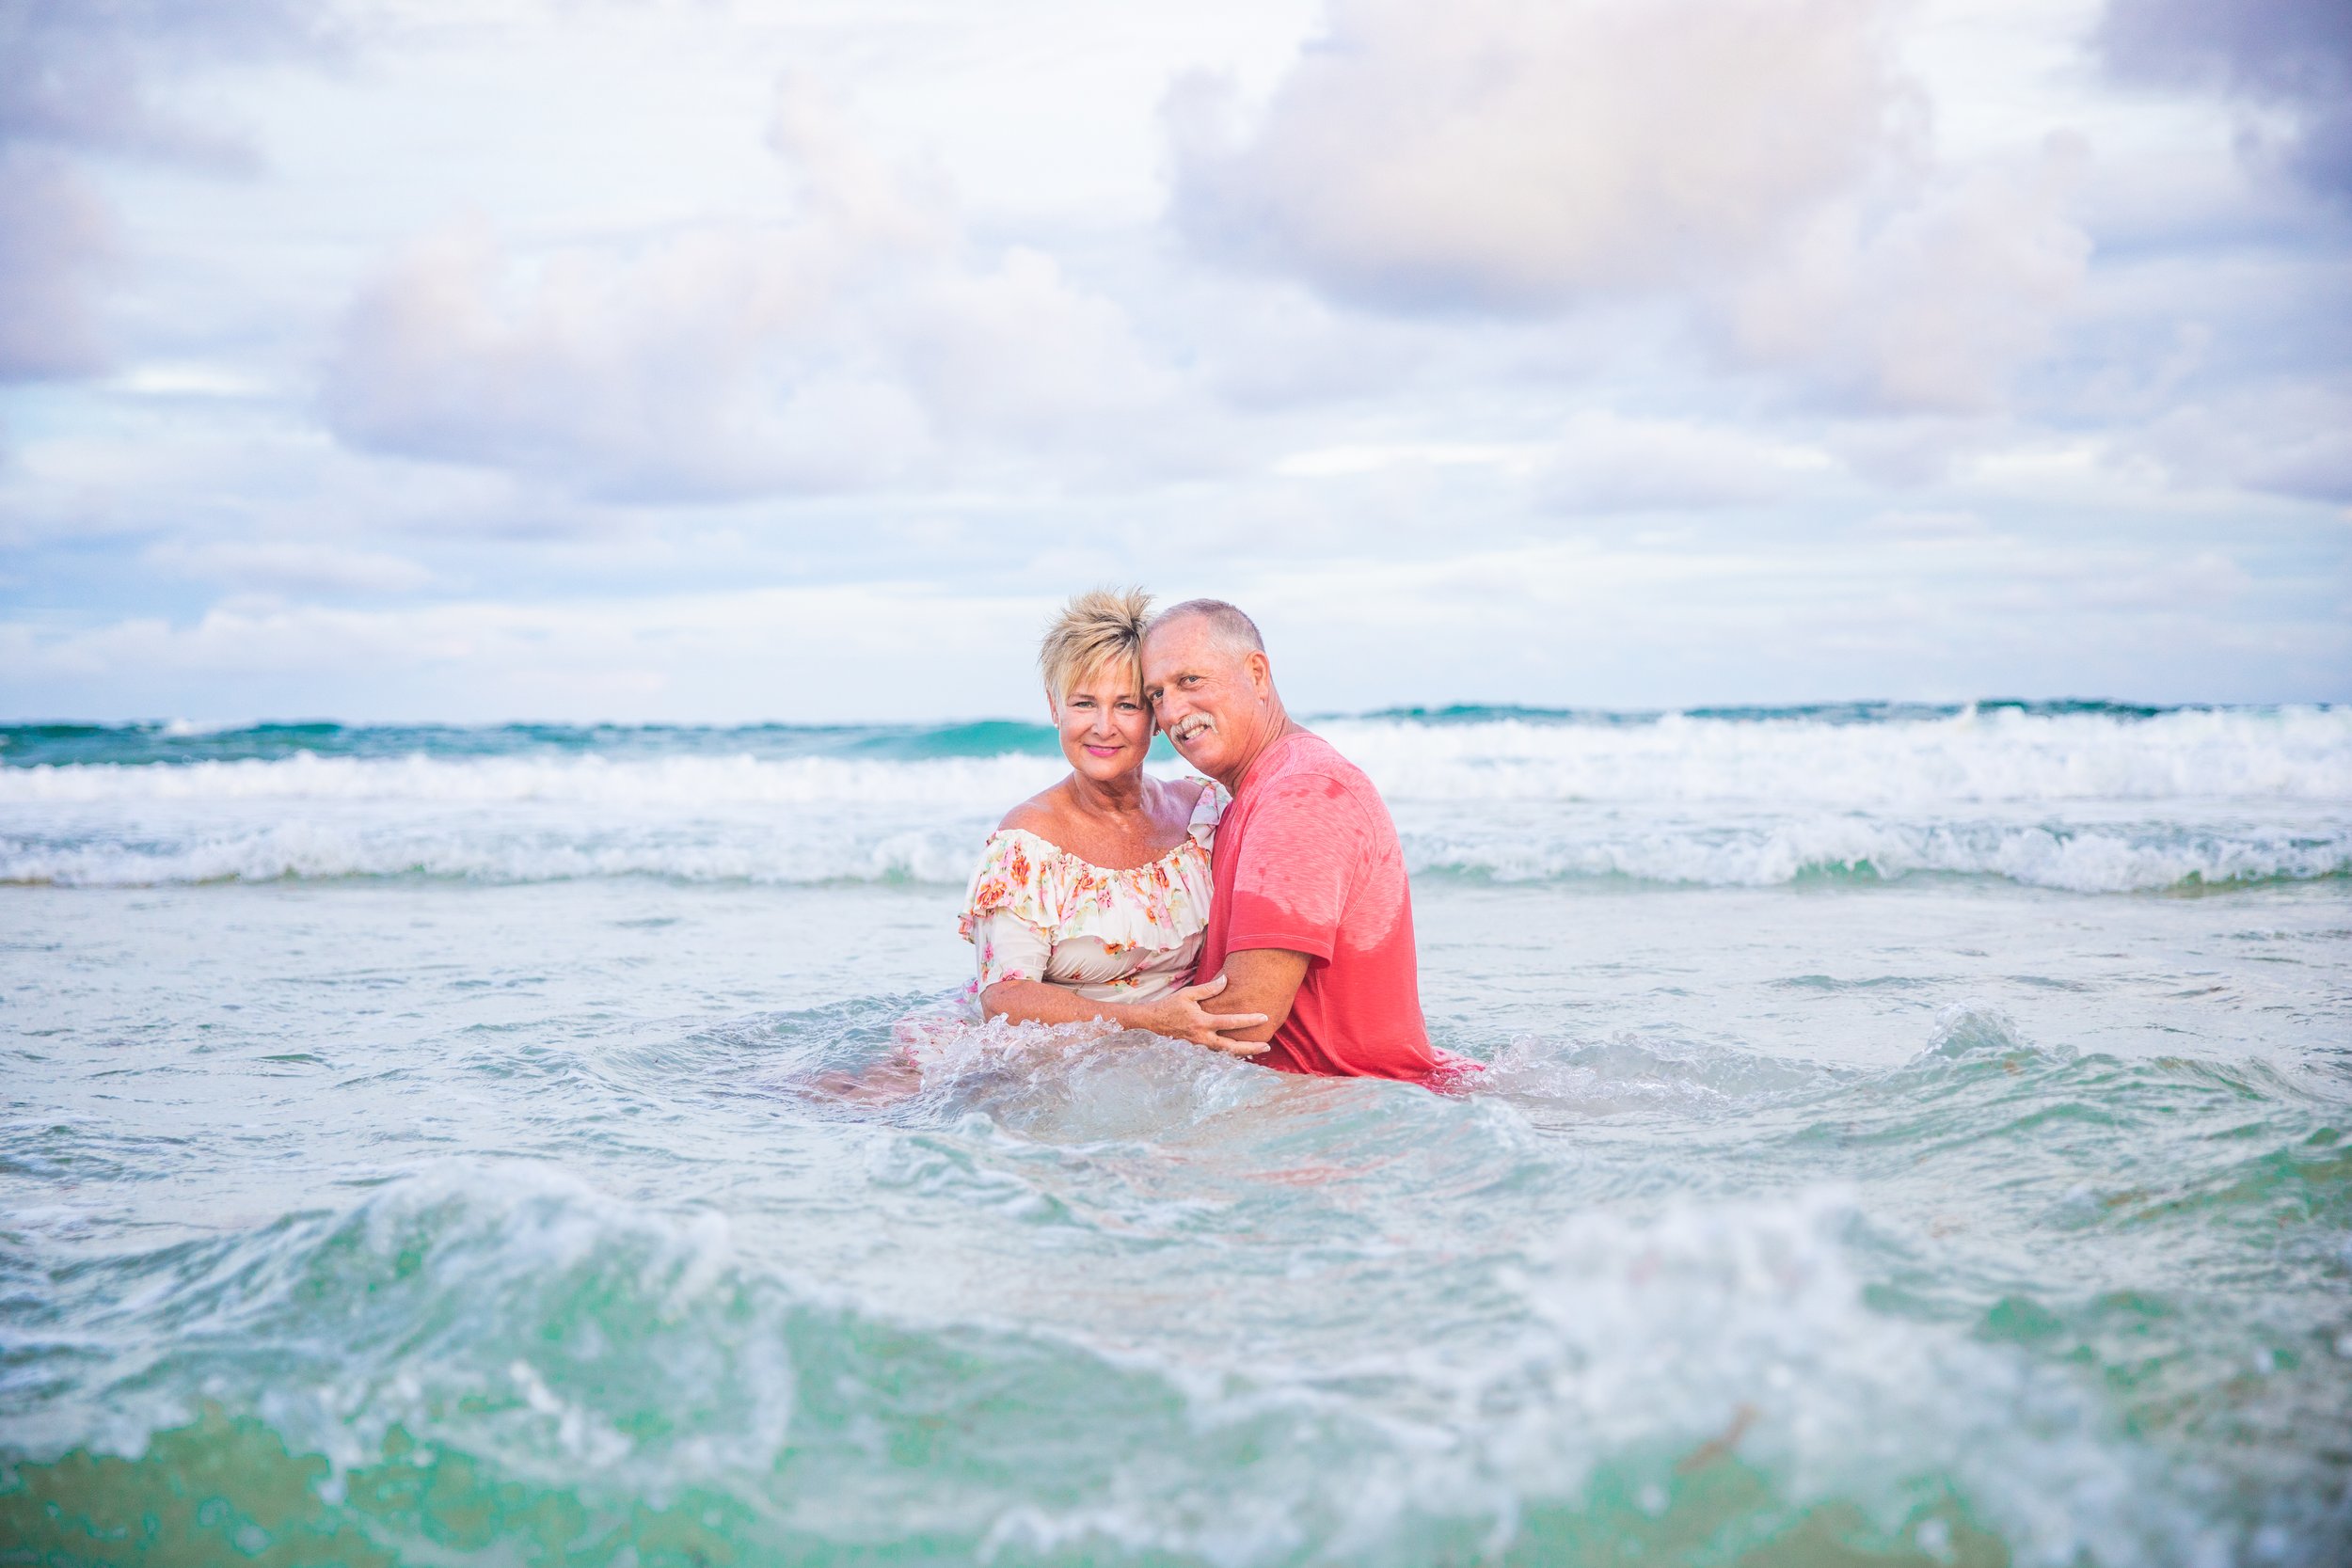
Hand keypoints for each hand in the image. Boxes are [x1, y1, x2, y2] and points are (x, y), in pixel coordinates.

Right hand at [1142, 972, 1269, 1054]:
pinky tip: (1238, 1052)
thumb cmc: (1169, 1006)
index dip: (1249, 1020)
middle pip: (1232, 1047)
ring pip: (1224, 1054)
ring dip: (1241, 1053)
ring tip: (1257, 1050)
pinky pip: (1216, 1054)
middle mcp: (1203, 1038)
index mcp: (1202, 1022)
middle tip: (1266, 1045)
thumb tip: (1226, 980)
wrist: (1151, 1022)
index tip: (1264, 1017)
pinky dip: (1228, 1054)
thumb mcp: (1188, 994)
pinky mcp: (1196, 1050)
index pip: (1231, 1022)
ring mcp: (1199, 1047)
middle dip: (1250, 1047)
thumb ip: (1208, 989)